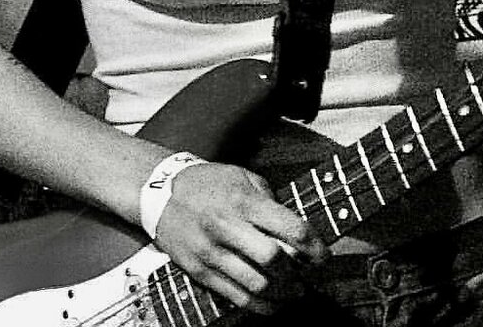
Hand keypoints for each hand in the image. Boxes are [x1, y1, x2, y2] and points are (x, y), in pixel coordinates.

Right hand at [154, 161, 328, 312]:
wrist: (159, 192)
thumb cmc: (208, 182)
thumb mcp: (243, 176)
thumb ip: (269, 201)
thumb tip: (294, 231)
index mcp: (243, 201)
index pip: (289, 228)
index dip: (314, 246)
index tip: (322, 255)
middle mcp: (227, 227)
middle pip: (274, 260)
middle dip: (297, 271)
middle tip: (307, 273)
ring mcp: (212, 252)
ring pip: (257, 284)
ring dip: (282, 293)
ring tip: (294, 290)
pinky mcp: (200, 271)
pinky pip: (236, 297)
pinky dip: (260, 306)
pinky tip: (273, 304)